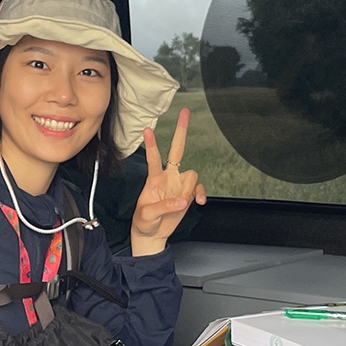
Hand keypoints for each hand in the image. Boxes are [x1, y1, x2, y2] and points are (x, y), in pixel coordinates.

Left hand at [130, 109, 205, 256]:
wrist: (152, 234)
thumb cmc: (144, 222)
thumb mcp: (147, 216)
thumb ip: (163, 207)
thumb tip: (183, 200)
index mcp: (154, 179)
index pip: (153, 158)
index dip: (152, 144)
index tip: (148, 129)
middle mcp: (168, 177)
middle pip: (177, 150)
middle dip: (181, 132)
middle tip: (185, 112)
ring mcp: (179, 185)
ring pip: (192, 174)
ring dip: (189, 188)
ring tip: (182, 203)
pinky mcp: (187, 195)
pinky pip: (198, 189)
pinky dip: (201, 194)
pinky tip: (198, 202)